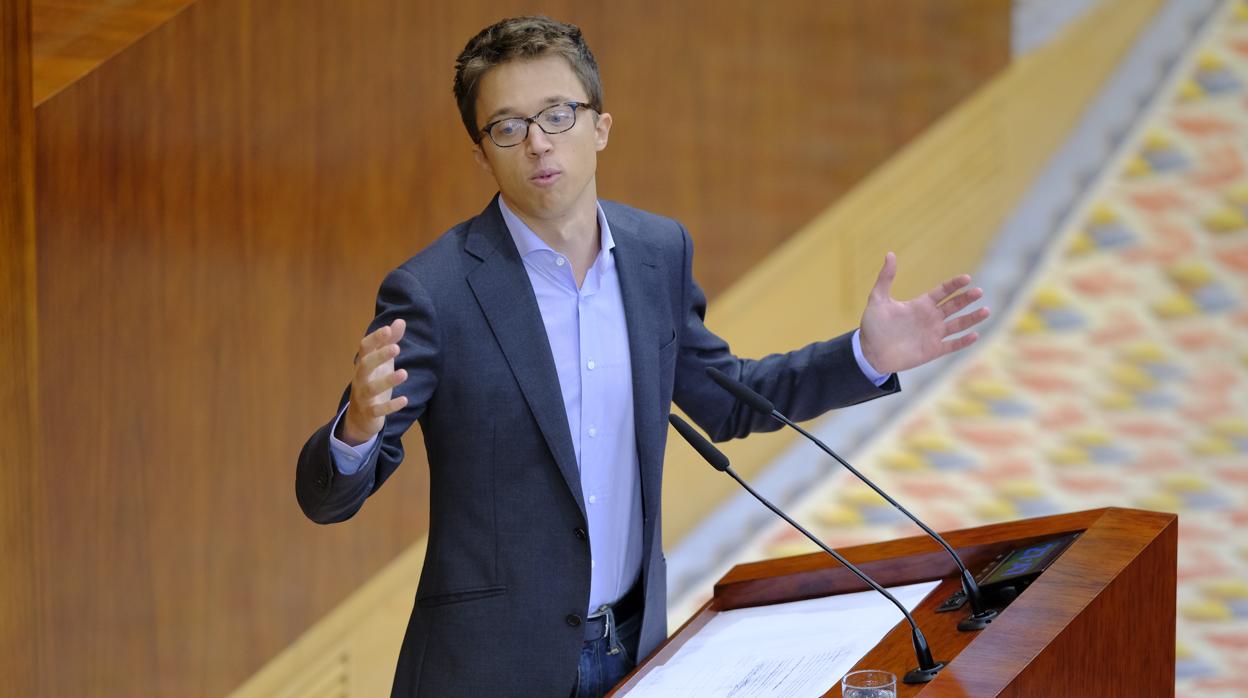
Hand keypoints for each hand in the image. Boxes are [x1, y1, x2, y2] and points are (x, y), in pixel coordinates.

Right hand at [339, 318, 408, 445]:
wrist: (359, 418)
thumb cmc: (372, 383)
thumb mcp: (383, 363)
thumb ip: (390, 343)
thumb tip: (400, 321)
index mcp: (364, 364)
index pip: (365, 348)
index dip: (375, 338)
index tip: (388, 329)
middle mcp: (360, 379)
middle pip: (365, 365)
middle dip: (379, 356)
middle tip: (396, 347)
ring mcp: (363, 397)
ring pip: (371, 388)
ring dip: (387, 381)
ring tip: (404, 373)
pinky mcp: (370, 413)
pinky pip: (378, 410)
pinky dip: (391, 406)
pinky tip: (404, 400)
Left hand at [858, 252, 989, 374]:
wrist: (869, 352)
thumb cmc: (873, 326)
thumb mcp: (877, 299)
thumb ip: (885, 278)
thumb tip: (889, 254)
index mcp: (921, 305)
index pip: (943, 292)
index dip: (954, 285)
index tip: (966, 278)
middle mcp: (930, 318)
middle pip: (954, 306)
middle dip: (967, 299)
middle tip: (979, 292)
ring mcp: (933, 334)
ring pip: (958, 325)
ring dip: (972, 318)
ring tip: (986, 311)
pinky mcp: (932, 350)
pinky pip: (952, 345)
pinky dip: (963, 341)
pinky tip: (975, 335)